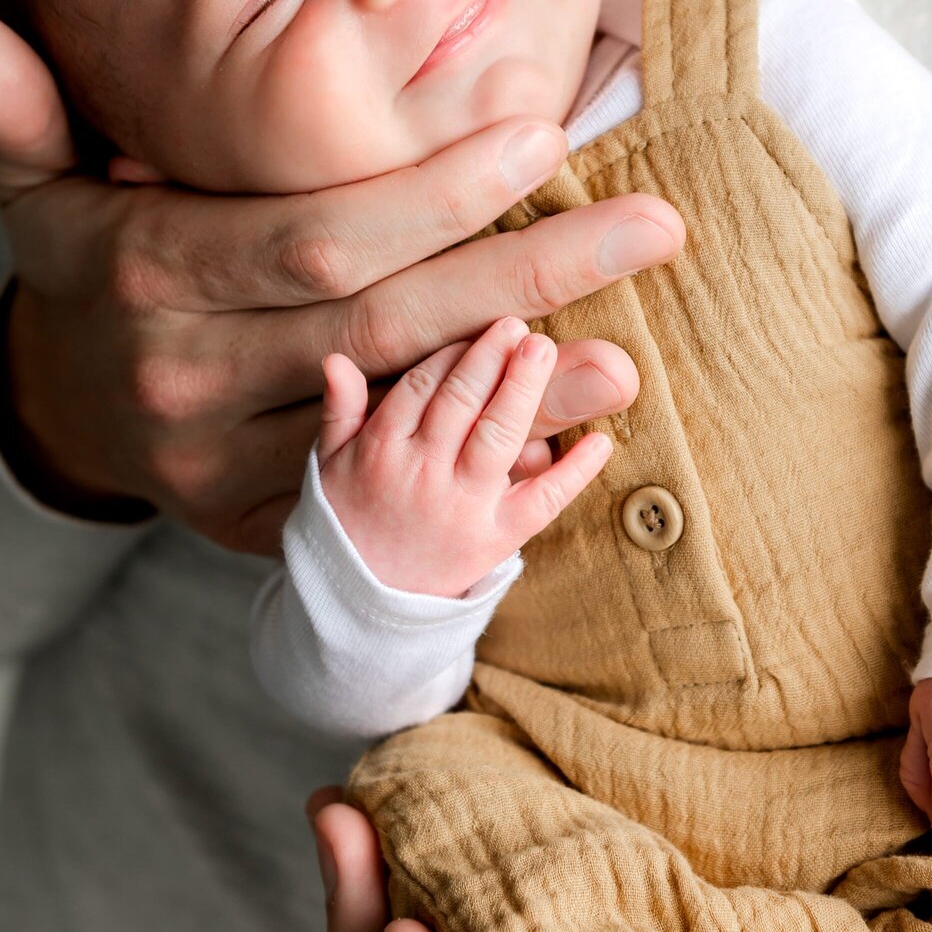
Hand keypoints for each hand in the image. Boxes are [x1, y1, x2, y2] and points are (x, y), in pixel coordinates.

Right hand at [0, 1, 679, 553]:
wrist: (71, 409)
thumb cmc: (88, 258)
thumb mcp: (35, 176)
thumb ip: (14, 102)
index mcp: (145, 277)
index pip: (314, 236)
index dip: (433, 194)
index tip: (543, 135)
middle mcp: (187, 381)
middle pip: (384, 328)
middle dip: (526, 277)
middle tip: (653, 226)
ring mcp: (227, 472)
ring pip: (399, 428)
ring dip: (525, 397)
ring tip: (637, 354)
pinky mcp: (266, 532)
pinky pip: (392, 506)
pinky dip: (486, 480)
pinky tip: (572, 442)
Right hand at [319, 318, 612, 594]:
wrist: (365, 604)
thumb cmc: (350, 523)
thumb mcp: (331, 466)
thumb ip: (341, 411)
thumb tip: (336, 359)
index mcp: (381, 449)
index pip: (422, 385)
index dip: (453, 353)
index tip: (480, 328)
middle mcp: (422, 474)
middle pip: (461, 402)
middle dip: (492, 358)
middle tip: (518, 326)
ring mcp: (462, 507)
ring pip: (498, 437)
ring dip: (523, 389)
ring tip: (543, 350)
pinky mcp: (496, 540)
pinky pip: (542, 500)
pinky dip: (575, 471)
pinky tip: (600, 441)